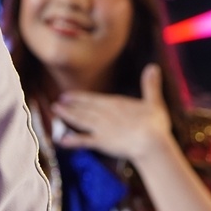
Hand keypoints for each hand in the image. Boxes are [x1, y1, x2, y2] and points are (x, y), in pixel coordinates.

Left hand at [51, 63, 172, 162]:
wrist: (150, 143)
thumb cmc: (154, 123)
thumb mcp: (154, 102)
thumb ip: (151, 85)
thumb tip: (153, 66)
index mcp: (115, 104)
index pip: (93, 99)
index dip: (79, 98)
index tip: (67, 95)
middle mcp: (104, 115)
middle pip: (84, 110)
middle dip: (69, 106)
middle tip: (56, 103)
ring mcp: (101, 129)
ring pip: (80, 121)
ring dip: (67, 116)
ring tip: (55, 112)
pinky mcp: (102, 143)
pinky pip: (84, 141)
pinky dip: (73, 141)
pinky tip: (62, 140)